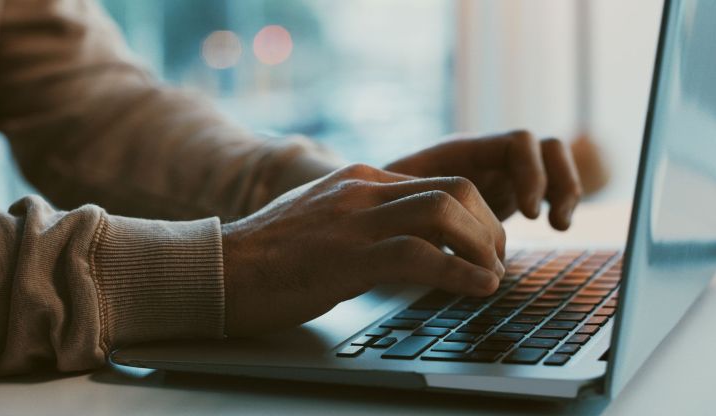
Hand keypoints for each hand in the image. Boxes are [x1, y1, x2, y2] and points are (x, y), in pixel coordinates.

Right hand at [221, 164, 505, 334]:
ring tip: (493, 276)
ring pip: (444, 213)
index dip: (477, 213)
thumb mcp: (326, 220)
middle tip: (497, 260)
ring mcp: (354, 220)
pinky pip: (420, 255)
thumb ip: (365, 218)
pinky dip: (460, 273)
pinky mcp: (346, 257)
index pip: (440, 181)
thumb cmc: (270, 256)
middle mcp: (362, 190)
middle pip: (454, 189)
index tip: (487, 244)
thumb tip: (409, 239)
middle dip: (489, 226)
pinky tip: (478, 288)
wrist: (218, 269)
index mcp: (361, 179)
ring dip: (483, 247)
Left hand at [384, 130, 582, 229]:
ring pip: (552, 162)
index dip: (531, 174)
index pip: (517, 143)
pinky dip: (558, 201)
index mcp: (463, 151)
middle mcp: (486, 155)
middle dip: (557, 181)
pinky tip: (554, 227)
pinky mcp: (506, 192)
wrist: (376, 204)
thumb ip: (417, 203)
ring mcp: (499, 171)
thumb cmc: (379, 200)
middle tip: (548, 222)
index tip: (529, 214)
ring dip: (565, 189)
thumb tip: (429, 222)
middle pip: (544, 147)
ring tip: (559, 225)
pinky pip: (547, 185)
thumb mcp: (395, 200)